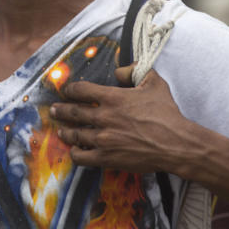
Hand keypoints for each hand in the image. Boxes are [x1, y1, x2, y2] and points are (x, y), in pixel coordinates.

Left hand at [49, 67, 199, 173]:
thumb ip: (134, 71)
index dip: (70, 89)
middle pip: (72, 112)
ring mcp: (103, 139)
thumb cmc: (166, 113)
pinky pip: (82, 157)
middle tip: (53, 109)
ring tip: (61, 129)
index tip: (66, 91)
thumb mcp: (153, 82)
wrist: (175, 144)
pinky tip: (74, 150)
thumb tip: (119, 71)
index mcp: (112, 97)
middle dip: (60, 110)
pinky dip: (75, 153)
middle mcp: (104, 117)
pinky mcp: (107, 158)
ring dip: (65, 131)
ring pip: (75, 134)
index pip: (81, 90)